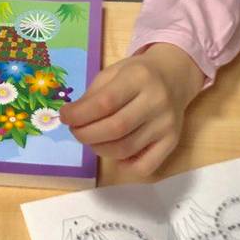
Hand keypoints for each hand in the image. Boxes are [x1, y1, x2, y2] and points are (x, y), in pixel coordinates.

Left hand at [58, 43, 204, 178]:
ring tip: (92, 138)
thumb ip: (92, 96)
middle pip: (115, 129)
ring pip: (125, 149)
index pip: (105, 103)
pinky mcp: (172, 142)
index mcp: (139, 78)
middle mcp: (156, 101)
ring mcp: (166, 124)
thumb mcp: (112, 73)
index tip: (65, 117)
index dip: (79, 115)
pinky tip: (114, 152)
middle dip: (86, 134)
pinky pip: (145, 167)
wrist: (174, 76)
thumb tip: (71, 119)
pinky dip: (124, 165)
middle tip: (75, 131)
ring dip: (99, 148)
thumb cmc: (137, 74)